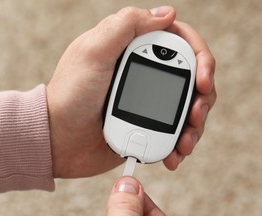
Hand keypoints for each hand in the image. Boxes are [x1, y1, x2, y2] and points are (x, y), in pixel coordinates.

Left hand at [46, 6, 215, 177]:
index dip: (201, 59)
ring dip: (196, 125)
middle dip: (202, 97)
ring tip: (185, 143)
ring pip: (189, 106)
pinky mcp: (148, 126)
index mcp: (135, 49)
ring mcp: (149, 101)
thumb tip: (168, 14)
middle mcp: (146, 72)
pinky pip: (175, 132)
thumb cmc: (70, 95)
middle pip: (193, 77)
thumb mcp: (92, 51)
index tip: (202, 82)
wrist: (58, 139)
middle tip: (194, 116)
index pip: (182, 43)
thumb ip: (127, 25)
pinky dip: (181, 143)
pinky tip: (175, 155)